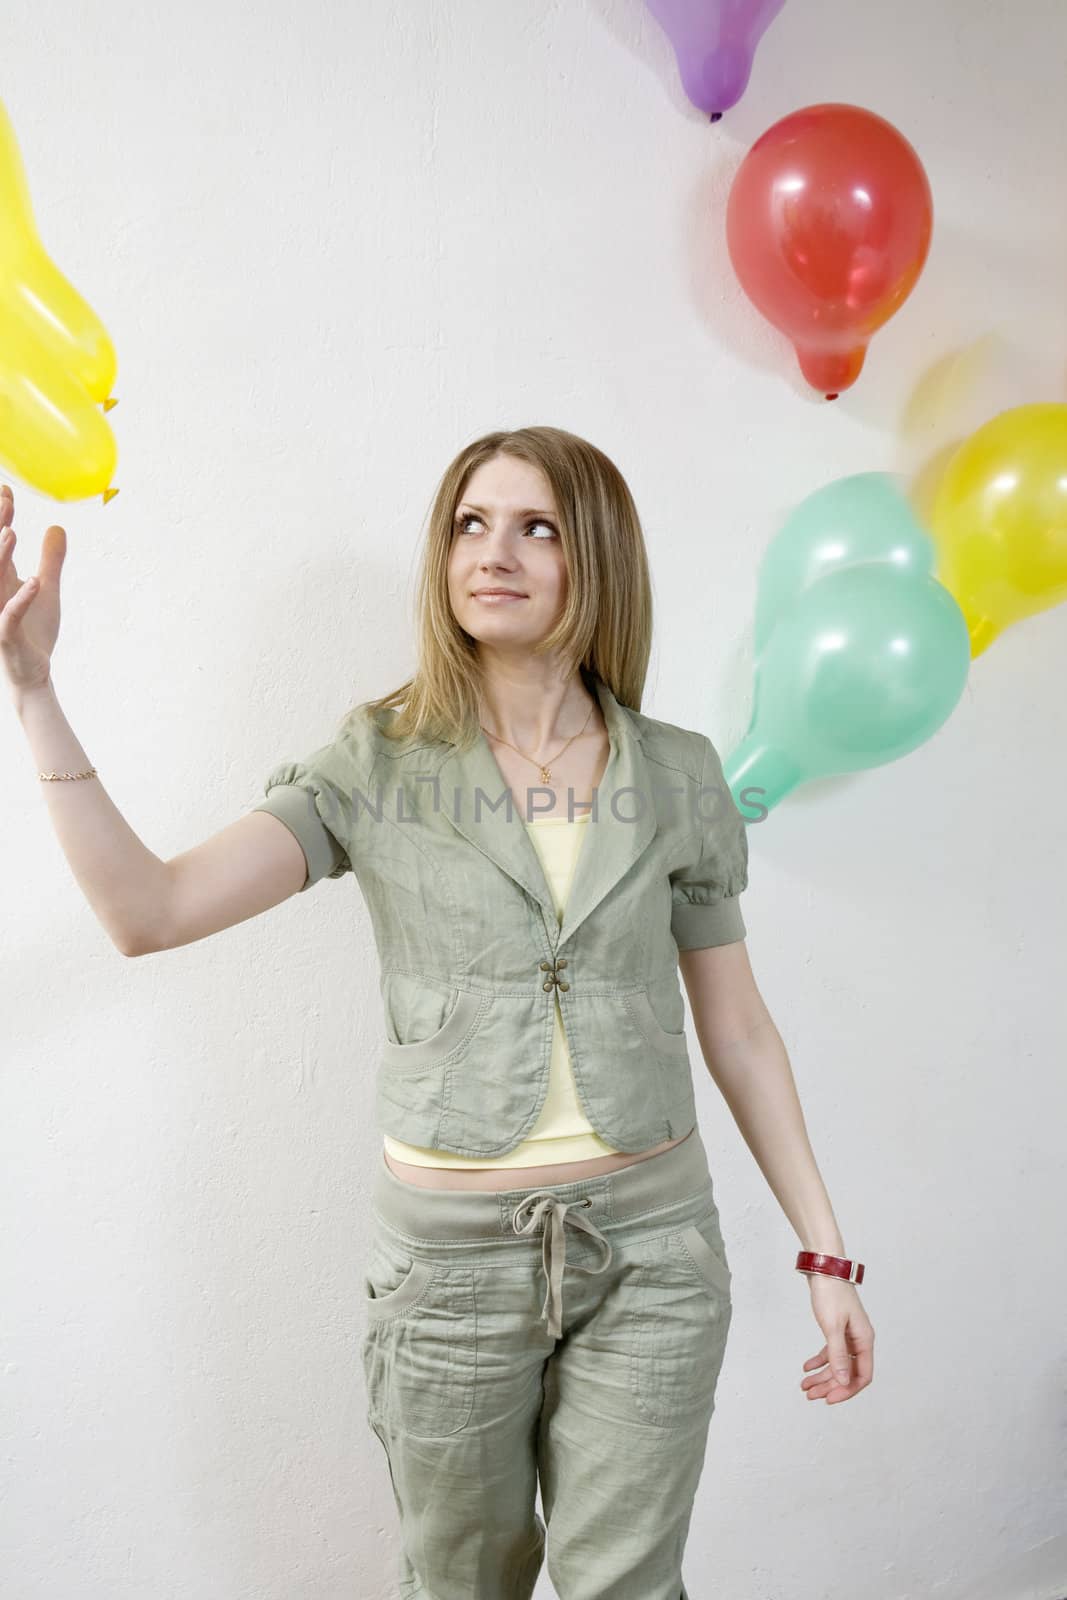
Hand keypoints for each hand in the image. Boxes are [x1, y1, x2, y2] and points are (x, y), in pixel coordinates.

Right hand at [0, 483, 65, 696]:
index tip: (7, 490)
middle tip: (5, 502)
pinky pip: (10, 616)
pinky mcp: (7, 636)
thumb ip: (51, 559)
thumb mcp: (47, 589)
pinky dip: (22, 599)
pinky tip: (34, 583)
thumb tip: (57, 527)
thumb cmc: (35, 632)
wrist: (33, 674)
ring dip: (0, 558)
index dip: (1, 517)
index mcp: (2, 579)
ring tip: (11, 534)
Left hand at [800, 1273, 873, 1403]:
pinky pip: (830, 1351)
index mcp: (864, 1340)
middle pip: (848, 1372)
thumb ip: (838, 1355)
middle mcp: (859, 1339)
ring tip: (804, 1386)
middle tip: (810, 1395)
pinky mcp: (837, 1328)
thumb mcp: (833, 1327)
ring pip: (838, 1363)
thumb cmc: (831, 1293)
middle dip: (830, 1386)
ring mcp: (848, 1334)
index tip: (829, 1399)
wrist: (824, 1268)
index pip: (862, 1375)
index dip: (847, 1390)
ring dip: (822, 1376)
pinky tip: (806, 1367)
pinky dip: (819, 1361)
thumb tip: (845, 1381)